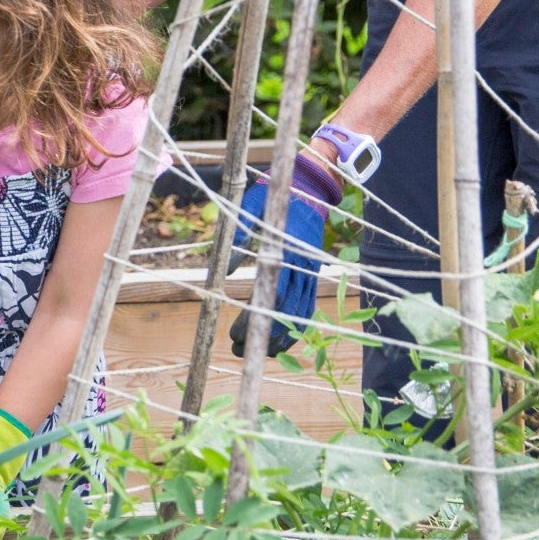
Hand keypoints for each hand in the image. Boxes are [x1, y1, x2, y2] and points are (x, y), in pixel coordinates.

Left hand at [227, 150, 339, 357]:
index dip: (253, 318)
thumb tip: (225, 273)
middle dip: (262, 333)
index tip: (235, 335)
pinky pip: (308, 304)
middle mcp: (301, 263)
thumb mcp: (251, 208)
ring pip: (299, 311)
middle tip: (237, 350)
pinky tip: (283, 341)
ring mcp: (310, 268)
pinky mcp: (313, 271)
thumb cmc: (272, 194)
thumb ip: (239, 240)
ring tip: (259, 353)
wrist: (307, 185)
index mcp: (285, 249)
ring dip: (280, 335)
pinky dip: (297, 324)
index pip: (270, 293)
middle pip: (283, 309)